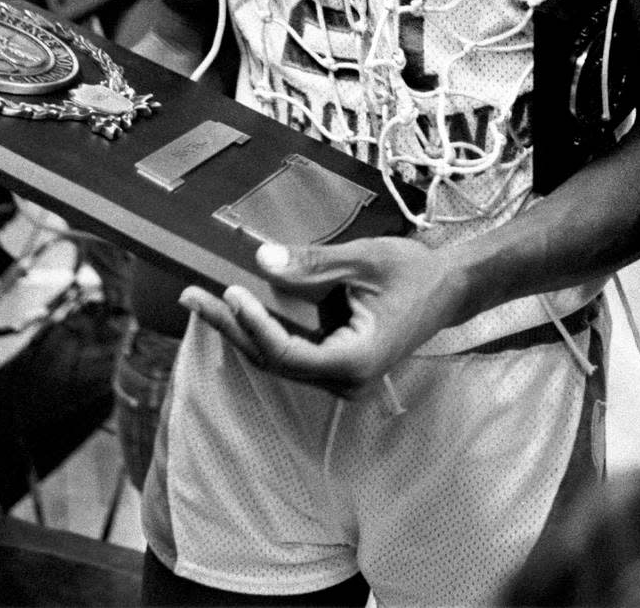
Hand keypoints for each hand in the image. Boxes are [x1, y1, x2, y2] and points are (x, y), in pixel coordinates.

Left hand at [180, 236, 458, 397]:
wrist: (448, 290)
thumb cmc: (414, 273)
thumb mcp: (364, 260)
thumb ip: (313, 265)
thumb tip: (262, 260)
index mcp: (355, 360)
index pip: (288, 353)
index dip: (254, 325)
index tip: (230, 292)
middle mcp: (344, 380)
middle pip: (273, 359)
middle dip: (230, 326)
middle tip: (192, 296)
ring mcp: (338, 377)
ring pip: (276, 357)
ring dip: (240, 328)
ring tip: (201, 299)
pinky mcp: (334, 364)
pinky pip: (289, 350)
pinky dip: (262, 327)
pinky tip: (235, 307)